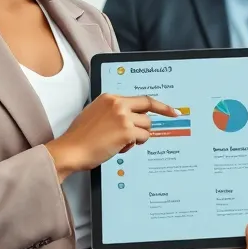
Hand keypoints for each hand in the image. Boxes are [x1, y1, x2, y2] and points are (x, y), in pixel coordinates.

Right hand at [45, 94, 179, 180]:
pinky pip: (142, 138)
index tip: (172, 110)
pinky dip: (133, 145)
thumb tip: (133, 117)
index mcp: (110, 98)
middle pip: (148, 108)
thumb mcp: (95, 115)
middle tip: (175, 116)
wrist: (71, 150)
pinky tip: (118, 147)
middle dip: (160, 115)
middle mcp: (118, 104)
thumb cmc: (80, 137)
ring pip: (146, 126)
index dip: (159, 105)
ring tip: (121, 142)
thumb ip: (114, 112)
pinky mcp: (126, 131)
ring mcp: (123, 117)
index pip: (140, 99)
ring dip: (138, 137)